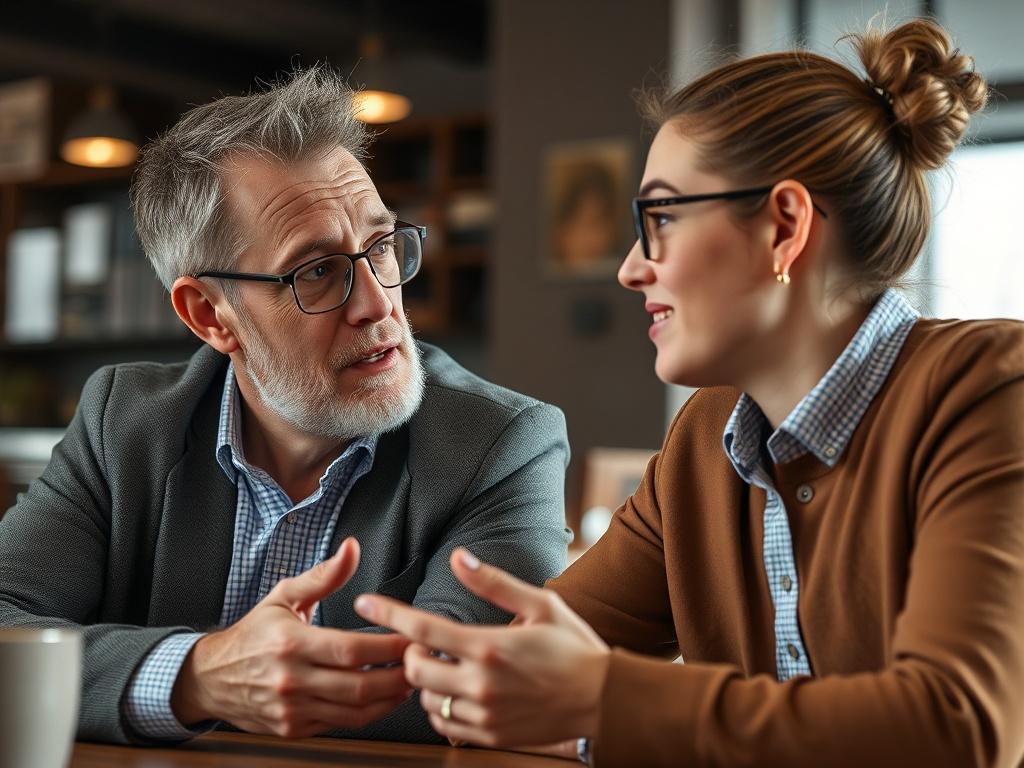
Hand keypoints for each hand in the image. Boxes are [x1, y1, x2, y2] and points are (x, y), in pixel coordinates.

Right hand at [171, 537, 411, 737]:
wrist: (210, 678)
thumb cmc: (253, 632)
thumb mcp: (284, 597)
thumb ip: (323, 576)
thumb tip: (352, 547)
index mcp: (290, 644)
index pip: (351, 650)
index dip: (387, 647)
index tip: (412, 637)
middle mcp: (291, 680)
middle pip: (359, 685)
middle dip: (398, 676)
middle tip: (422, 663)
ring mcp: (292, 709)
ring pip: (354, 712)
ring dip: (389, 699)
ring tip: (411, 681)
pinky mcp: (293, 729)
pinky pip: (341, 725)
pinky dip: (368, 714)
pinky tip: (384, 697)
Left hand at [354, 548, 609, 747]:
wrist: (604, 698)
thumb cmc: (574, 646)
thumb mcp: (540, 603)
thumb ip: (493, 583)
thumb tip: (458, 559)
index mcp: (489, 646)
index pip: (423, 629)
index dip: (388, 614)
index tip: (365, 603)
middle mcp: (481, 684)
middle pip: (414, 671)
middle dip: (412, 654)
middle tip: (427, 644)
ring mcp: (485, 714)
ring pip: (427, 701)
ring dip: (427, 683)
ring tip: (448, 667)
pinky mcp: (491, 735)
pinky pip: (446, 726)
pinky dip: (443, 708)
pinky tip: (459, 692)